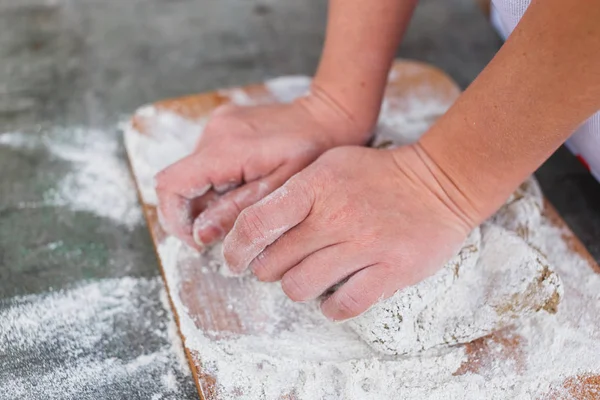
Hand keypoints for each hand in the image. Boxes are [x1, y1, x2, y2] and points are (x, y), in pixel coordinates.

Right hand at [154, 91, 369, 249]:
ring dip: (207, 198)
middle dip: (194, 213)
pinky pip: (206, 161)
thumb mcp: (281, 191)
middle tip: (225, 231)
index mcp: (226, 148)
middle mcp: (215, 131)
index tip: (198, 241)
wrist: (329, 117)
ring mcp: (218, 124)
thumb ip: (238, 212)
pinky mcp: (224, 123)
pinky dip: (216, 182)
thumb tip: (200, 234)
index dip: (175, 218)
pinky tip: (245, 188)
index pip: (171, 185)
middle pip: (179, 181)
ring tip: (242, 207)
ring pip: (192, 173)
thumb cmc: (314, 153)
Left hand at [222, 145, 479, 319]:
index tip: (234, 261)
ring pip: (301, 287)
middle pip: (274, 262)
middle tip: (276, 266)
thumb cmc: (378, 174)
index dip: (235, 249)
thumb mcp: (329, 165)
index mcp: (315, 187)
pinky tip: (333, 295)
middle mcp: (335, 217)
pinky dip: (330, 307)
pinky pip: (342, 305)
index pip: (256, 223)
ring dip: (296, 288)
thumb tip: (254, 225)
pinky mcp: (390, 271)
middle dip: (266, 270)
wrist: (440, 183)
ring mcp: (364, 246)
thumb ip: (293, 191)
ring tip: (307, 277)